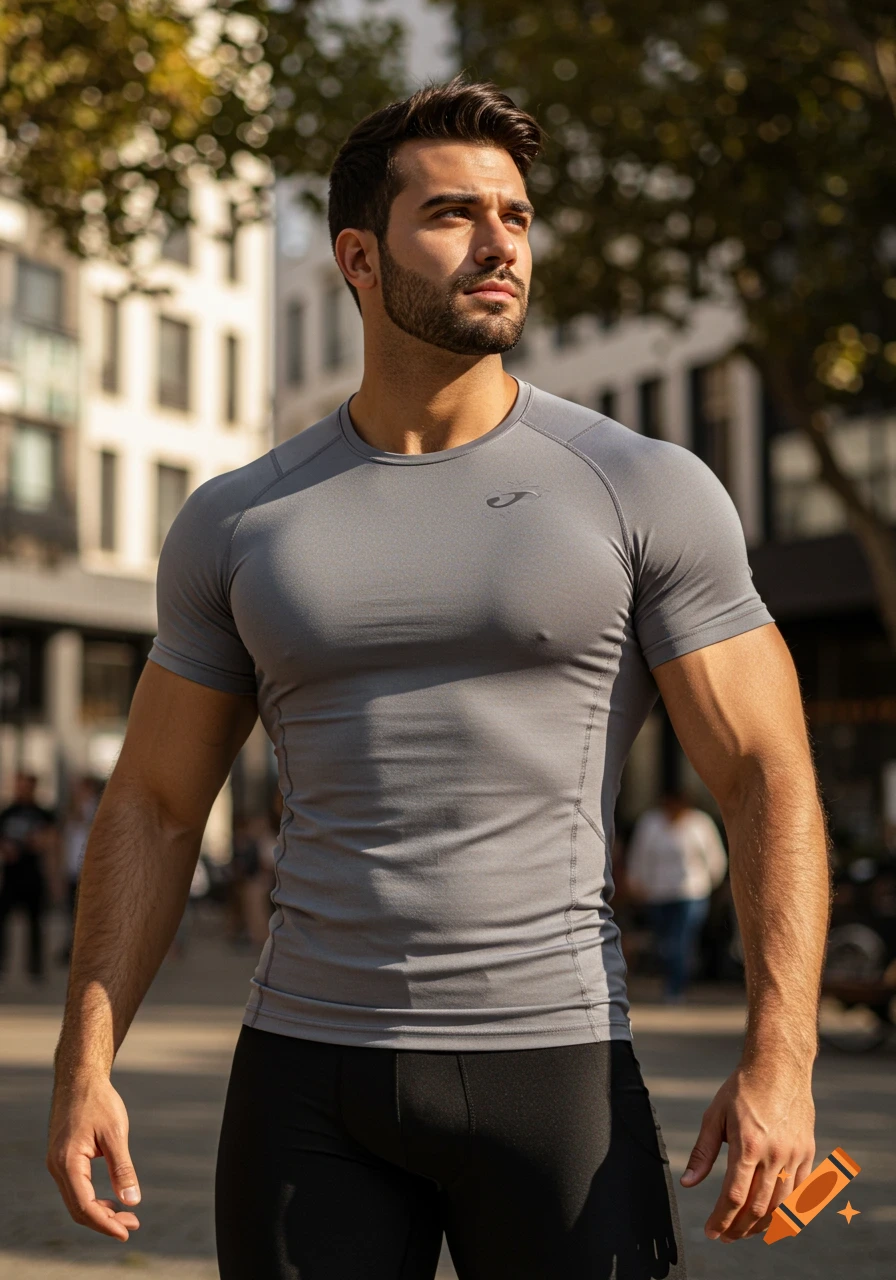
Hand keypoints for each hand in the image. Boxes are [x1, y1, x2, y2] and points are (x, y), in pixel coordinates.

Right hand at [47, 1075, 140, 1240]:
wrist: (79, 1078)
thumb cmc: (99, 1101)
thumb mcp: (116, 1134)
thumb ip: (123, 1168)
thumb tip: (132, 1200)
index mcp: (68, 1162)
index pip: (84, 1206)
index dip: (105, 1223)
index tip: (127, 1232)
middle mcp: (57, 1167)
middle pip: (78, 1209)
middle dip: (105, 1221)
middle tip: (132, 1225)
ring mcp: (57, 1163)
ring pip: (75, 1200)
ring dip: (99, 1212)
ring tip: (126, 1215)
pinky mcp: (62, 1159)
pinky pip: (75, 1188)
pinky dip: (92, 1198)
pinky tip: (111, 1199)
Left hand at [679, 1059, 814, 1242]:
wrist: (779, 1067)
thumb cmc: (742, 1089)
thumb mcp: (714, 1116)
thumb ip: (702, 1153)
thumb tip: (688, 1183)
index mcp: (748, 1145)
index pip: (734, 1197)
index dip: (721, 1220)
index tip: (711, 1232)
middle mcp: (774, 1154)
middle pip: (758, 1208)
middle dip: (739, 1229)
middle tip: (725, 1236)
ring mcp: (794, 1156)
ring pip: (780, 1206)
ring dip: (761, 1225)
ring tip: (743, 1231)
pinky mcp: (807, 1154)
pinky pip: (799, 1194)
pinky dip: (785, 1212)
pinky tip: (770, 1217)